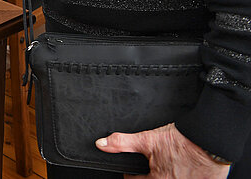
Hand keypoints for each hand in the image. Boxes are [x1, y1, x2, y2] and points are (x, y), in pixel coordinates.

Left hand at [96, 123, 230, 177]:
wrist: (211, 138)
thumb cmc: (183, 140)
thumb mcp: (147, 139)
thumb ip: (122, 143)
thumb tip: (101, 144)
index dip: (132, 174)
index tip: (134, 170)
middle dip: (153, 174)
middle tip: (158, 163)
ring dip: (171, 173)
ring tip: (173, 164)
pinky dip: (187, 175)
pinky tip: (188, 168)